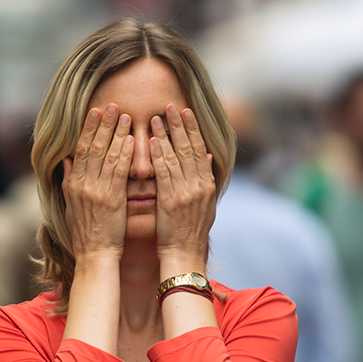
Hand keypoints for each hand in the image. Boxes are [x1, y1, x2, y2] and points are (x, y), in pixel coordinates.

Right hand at [62, 104, 133, 259]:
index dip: (88, 128)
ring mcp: (97, 192)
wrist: (94, 255)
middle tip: (113, 105)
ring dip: (117, 134)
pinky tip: (132, 140)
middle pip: (92, 147)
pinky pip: (119, 172)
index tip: (96, 111)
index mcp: (73, 184)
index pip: (80, 149)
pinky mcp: (112, 200)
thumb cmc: (86, 233)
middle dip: (103, 124)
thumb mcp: (71, 205)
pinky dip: (124, 155)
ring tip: (126, 116)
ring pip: (106, 156)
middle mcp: (83, 185)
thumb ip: (69, 181)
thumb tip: (65, 160)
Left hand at [150, 105, 215, 265]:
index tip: (186, 111)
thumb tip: (208, 156)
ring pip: (178, 157)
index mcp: (207, 185)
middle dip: (181, 125)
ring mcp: (186, 193)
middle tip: (171, 105)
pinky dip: (160, 157)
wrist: (185, 254)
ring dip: (167, 135)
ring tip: (158, 117)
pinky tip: (154, 142)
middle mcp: (199, 186)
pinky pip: (166, 174)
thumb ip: (205, 179)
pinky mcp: (172, 201)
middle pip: (190, 148)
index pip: (201, 150)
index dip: (193, 129)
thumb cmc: (191, 231)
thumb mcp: (205, 204)